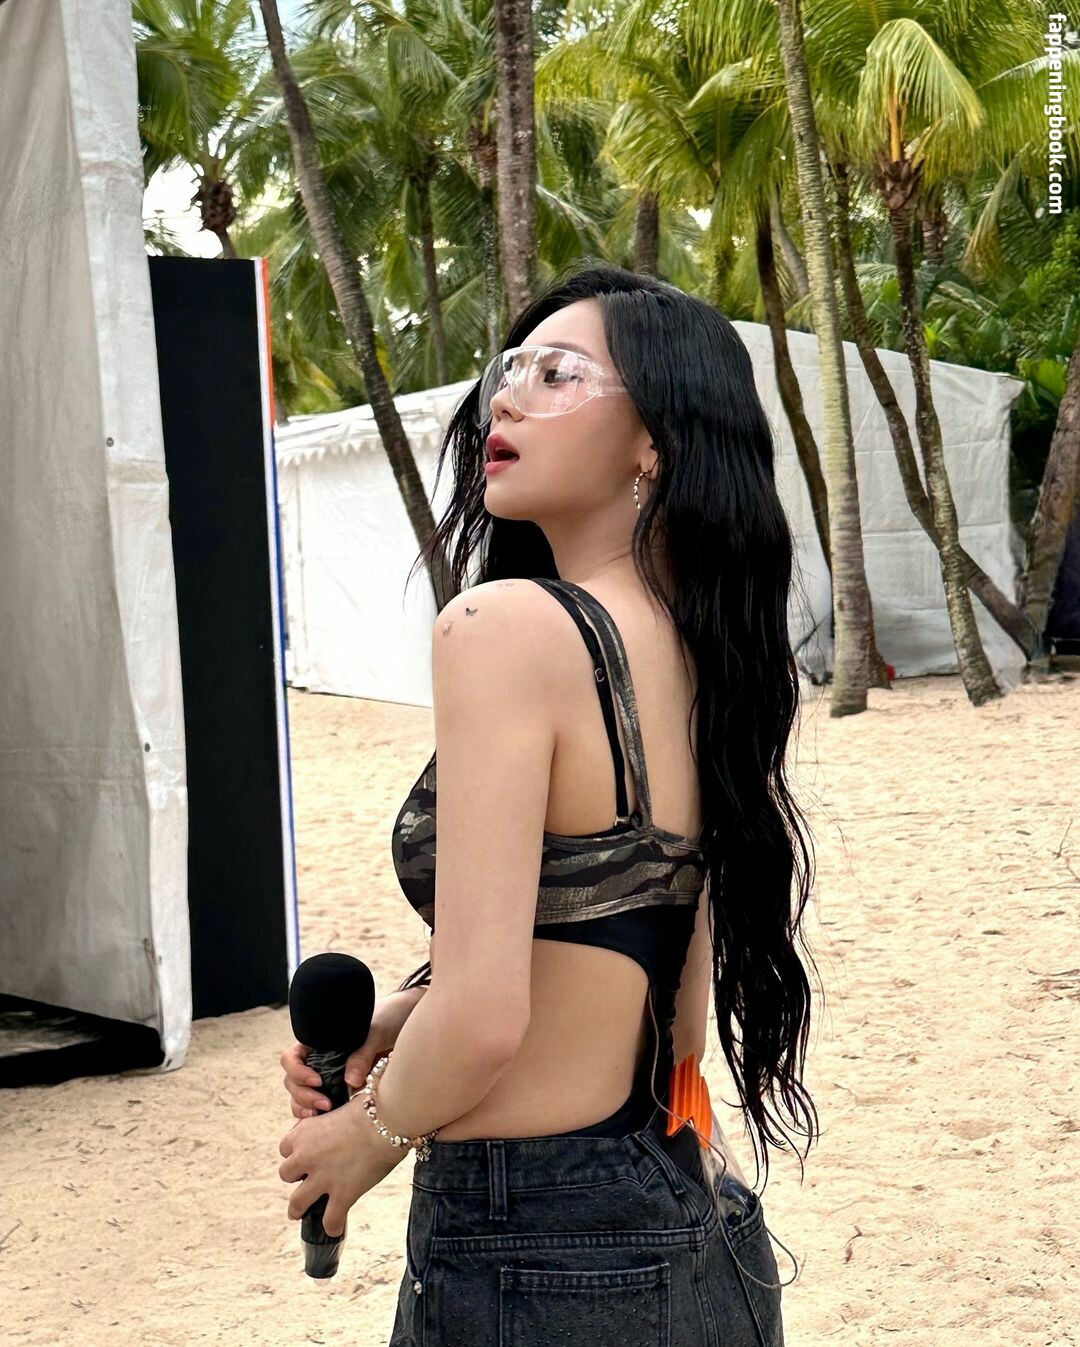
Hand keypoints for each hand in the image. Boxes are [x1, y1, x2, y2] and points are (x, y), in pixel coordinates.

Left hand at [278, 1097, 405, 1235]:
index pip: (285, 1147)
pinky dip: (332, 1226)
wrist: (389, 1120)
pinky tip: (335, 1228)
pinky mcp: (342, 1195)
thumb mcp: (342, 1108)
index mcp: (305, 1132)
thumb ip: (332, 1120)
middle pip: (285, 1174)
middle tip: (309, 1177)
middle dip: (296, 1177)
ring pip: (296, 1203)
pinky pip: (330, 1220)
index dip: (296, 1151)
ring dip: (298, 1208)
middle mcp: (307, 1156)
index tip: (307, 1153)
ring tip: (301, 1212)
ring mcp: (323, 1178)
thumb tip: (339, 1122)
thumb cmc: (372, 1108)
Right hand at [280, 993, 420, 1119]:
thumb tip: (351, 1082)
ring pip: (302, 1097)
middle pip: (293, 1082)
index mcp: (319, 1041)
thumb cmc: (388, 1018)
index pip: (291, 1058)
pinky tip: (324, 1122)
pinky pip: (321, 1106)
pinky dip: (318, 1116)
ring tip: (320, 1115)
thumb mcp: (376, 1031)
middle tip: (325, 1105)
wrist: (406, 1022)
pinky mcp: (342, 1091)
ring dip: (305, 1109)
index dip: (297, 1072)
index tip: (317, 1080)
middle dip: (302, 1096)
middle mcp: (320, 1060)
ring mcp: (330, 1077)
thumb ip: (362, 1055)